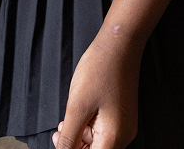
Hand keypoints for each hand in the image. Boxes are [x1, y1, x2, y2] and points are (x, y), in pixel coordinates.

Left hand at [53, 27, 140, 148]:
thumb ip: (68, 138)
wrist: (119, 45)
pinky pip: (102, 131)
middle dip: (74, 145)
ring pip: (97, 143)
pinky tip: (79, 114)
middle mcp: (123, 135)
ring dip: (79, 136)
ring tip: (67, 119)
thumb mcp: (76, 107)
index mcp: (113, 137)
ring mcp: (124, 125)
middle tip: (59, 131)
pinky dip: (87, 127)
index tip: (61, 142)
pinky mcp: (121, 116)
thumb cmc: (101, 69)